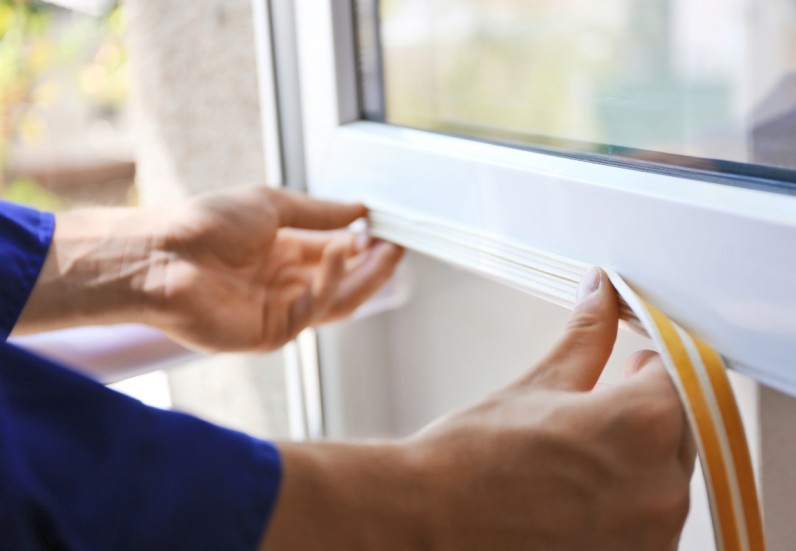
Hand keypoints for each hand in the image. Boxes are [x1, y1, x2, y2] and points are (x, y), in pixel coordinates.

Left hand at [148, 186, 402, 350]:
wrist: (162, 255)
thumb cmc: (204, 225)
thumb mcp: (271, 206)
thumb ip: (318, 213)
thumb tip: (359, 210)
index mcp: (282, 253)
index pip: (335, 253)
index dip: (363, 244)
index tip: (387, 229)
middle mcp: (284, 283)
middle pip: (343, 282)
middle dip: (374, 266)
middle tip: (398, 247)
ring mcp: (280, 310)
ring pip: (337, 301)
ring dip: (365, 278)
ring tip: (386, 252)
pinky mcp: (272, 333)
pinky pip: (314, 310)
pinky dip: (330, 281)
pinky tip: (340, 251)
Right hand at [265, 269, 693, 550]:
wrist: (429, 517)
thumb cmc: (472, 458)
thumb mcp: (538, 385)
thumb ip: (586, 336)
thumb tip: (600, 292)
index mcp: (642, 425)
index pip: (681, 378)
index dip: (652, 367)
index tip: (633, 364)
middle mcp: (659, 488)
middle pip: (680, 431)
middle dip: (645, 413)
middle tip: (597, 407)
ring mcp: (648, 536)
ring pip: (665, 478)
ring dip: (637, 459)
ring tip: (578, 453)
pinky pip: (647, 520)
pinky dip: (626, 502)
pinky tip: (578, 491)